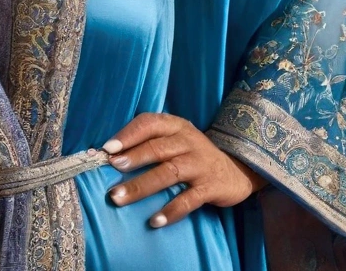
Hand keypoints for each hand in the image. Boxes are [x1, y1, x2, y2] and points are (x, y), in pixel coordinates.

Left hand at [103, 113, 266, 228]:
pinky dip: (171, 210)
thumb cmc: (193, 155)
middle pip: (157, 148)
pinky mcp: (211, 186)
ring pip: (169, 173)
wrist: (237, 170)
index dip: (128, 134)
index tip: (108, 149)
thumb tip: (111, 155)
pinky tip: (155, 221)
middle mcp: (188, 142)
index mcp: (177, 126)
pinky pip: (189, 199)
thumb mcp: (176, 139)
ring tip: (119, 197)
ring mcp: (200, 164)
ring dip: (142, 186)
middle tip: (112, 168)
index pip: (150, 123)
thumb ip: (150, 142)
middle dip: (133, 158)